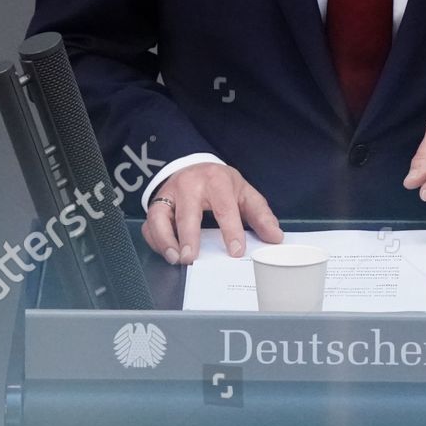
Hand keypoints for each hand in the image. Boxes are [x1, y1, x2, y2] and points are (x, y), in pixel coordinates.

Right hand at [141, 162, 282, 265]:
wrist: (195, 166)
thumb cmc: (221, 184)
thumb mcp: (244, 193)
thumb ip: (260, 214)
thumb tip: (275, 237)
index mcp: (216, 181)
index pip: (224, 207)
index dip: (231, 230)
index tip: (235, 251)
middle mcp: (189, 185)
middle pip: (187, 212)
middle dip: (188, 236)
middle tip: (191, 258)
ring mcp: (169, 193)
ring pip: (160, 216)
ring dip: (165, 239)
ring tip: (175, 258)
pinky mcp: (156, 203)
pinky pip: (150, 224)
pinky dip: (155, 240)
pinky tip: (167, 253)